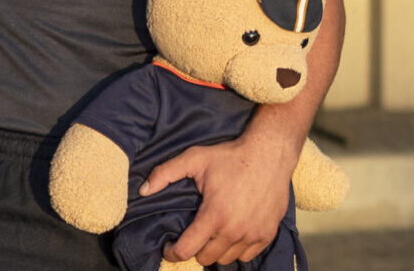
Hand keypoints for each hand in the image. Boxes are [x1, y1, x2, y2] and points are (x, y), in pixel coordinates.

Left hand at [141, 134, 296, 266]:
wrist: (269, 154)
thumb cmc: (231, 156)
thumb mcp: (194, 158)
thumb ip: (165, 173)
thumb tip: (143, 190)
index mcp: (215, 215)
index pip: (187, 250)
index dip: (172, 252)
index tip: (169, 246)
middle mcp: (235, 230)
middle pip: (206, 258)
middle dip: (194, 249)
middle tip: (192, 235)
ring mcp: (253, 235)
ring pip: (226, 259)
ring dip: (215, 251)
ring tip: (210, 234)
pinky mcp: (267, 234)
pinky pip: (247, 256)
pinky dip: (236, 250)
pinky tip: (230, 234)